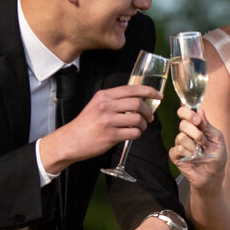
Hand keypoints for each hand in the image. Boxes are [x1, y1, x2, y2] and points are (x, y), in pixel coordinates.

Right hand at [42, 83, 156, 168]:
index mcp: (104, 95)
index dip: (149, 91)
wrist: (70, 140)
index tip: (158, 95)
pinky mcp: (110, 136)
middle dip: (148, 111)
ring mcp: (108, 121)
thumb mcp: (96, 105)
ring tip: (140, 128)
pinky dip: (137, 134)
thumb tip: (137, 100)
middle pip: (138, 103)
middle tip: (150, 117)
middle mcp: (106, 106)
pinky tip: (132, 134)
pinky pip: (133, 133)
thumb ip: (114, 100)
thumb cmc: (85, 124)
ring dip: (143, 125)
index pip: (132, 89)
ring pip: (137, 119)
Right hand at [170, 111, 225, 181]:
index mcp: (196, 127)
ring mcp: (180, 144)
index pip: (184, 113)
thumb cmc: (216, 157)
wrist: (214, 175)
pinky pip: (177, 149)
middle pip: (182, 124)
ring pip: (180, 137)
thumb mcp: (217, 139)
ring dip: (193, 146)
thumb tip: (200, 110)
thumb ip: (208, 125)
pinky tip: (192, 157)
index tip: (197, 120)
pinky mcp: (175, 155)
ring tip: (199, 152)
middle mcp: (186, 134)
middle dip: (195, 133)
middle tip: (203, 141)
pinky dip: (187, 153)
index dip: (187, 113)